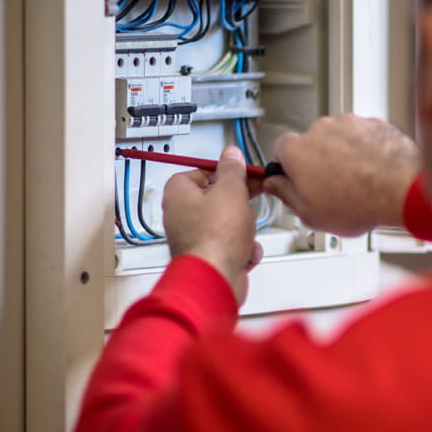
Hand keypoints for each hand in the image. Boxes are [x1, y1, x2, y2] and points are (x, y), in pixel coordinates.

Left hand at [162, 147, 263, 304]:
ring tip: (246, 232)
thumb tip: (231, 155)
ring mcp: (193, 238)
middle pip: (215, 198)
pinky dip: (241, 249)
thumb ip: (232, 170)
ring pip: (225, 223)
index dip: (224, 172)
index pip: (200, 171)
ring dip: (243, 228)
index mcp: (178, 193)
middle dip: (238, 203)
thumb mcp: (231, 190)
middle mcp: (180, 215)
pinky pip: (228, 245)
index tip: (242, 173)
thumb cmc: (215, 235)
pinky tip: (245, 252)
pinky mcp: (206, 257)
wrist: (216, 276)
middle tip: (252, 198)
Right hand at [264, 114, 421, 236]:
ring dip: (343, 154)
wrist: (401, 189)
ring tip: (356, 181)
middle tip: (330, 186)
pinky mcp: (373, 123)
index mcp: (297, 150)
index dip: (288, 167)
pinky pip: (363, 135)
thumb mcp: (310, 213)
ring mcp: (349, 123)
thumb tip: (275, 185)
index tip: (295, 178)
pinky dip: (366, 148)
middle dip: (318, 160)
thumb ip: (285, 194)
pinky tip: (372, 171)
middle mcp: (321, 129)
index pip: (280, 149)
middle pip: (311, 142)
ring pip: (338, 137)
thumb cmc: (359, 202)